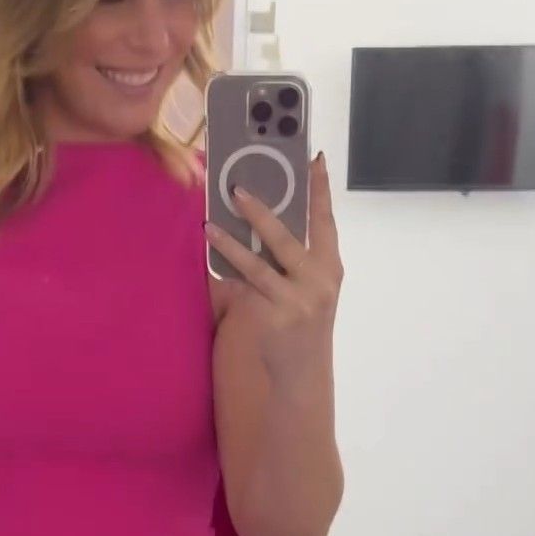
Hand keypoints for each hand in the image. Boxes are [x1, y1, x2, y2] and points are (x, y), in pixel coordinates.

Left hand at [205, 153, 342, 386]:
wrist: (299, 377)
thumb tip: (254, 218)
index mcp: (329, 267)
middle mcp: (319, 281)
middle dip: (260, 212)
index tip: (314, 158)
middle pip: (287, 236)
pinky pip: (241, 290)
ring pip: (258, 264)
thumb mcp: (308, 290)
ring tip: (208, 225)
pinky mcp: (274, 319)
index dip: (321, 189)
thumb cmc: (298, 325)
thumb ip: (292, 260)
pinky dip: (222, 275)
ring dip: (231, 243)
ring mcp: (297, 301)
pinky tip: (205, 262)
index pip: (326, 220)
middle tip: (236, 189)